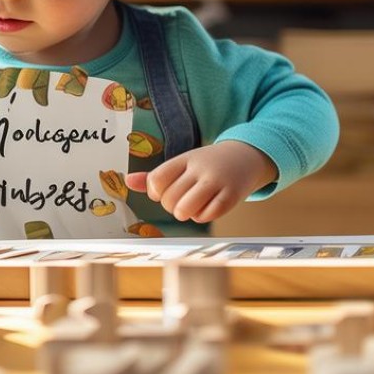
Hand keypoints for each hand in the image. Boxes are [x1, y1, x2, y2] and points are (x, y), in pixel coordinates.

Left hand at [125, 141, 277, 223]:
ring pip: (185, 210)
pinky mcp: (231, 196)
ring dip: (185, 214)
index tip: (164, 191)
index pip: (156, 180)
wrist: (247, 157)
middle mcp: (199, 169)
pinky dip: (203, 216)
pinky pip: (207, 216)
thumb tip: (127, 181)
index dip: (155, 192)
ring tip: (191, 206)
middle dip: (171, 206)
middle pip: (169, 199)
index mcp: (184, 159)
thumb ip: (155, 175)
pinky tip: (207, 208)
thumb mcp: (182, 163)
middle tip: (182, 200)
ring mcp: (216, 181)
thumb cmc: (207, 164)